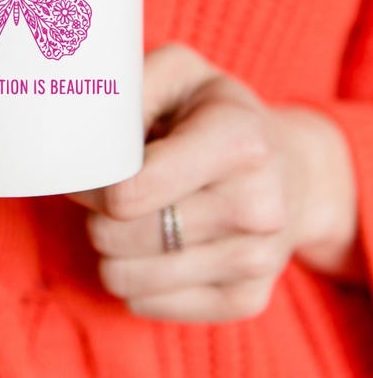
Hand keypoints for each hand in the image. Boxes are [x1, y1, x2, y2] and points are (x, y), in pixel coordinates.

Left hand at [70, 43, 359, 322]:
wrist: (293, 170)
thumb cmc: (216, 114)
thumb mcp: (179, 73)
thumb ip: (129, 86)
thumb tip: (84, 128)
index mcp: (239, 142)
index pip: (128, 192)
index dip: (91, 180)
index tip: (94, 164)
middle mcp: (257, 207)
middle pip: (117, 236)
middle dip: (95, 212)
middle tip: (111, 188)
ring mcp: (257, 261)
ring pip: (123, 277)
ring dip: (111, 247)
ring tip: (134, 214)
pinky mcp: (246, 300)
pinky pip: (144, 304)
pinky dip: (135, 276)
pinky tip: (158, 243)